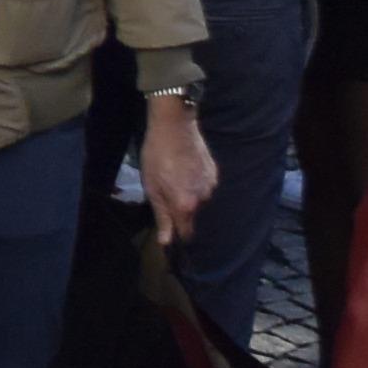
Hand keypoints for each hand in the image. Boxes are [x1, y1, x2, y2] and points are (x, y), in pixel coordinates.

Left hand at [141, 91, 217, 242]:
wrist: (174, 125)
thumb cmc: (156, 156)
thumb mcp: (152, 187)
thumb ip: (162, 216)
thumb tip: (166, 242)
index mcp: (185, 205)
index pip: (187, 233)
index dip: (178, 234)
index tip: (170, 229)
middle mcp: (203, 199)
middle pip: (193, 216)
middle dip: (181, 210)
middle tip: (167, 192)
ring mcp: (212, 185)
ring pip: (200, 200)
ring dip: (190, 195)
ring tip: (176, 177)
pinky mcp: (215, 173)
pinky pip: (205, 186)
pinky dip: (196, 183)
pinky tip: (186, 169)